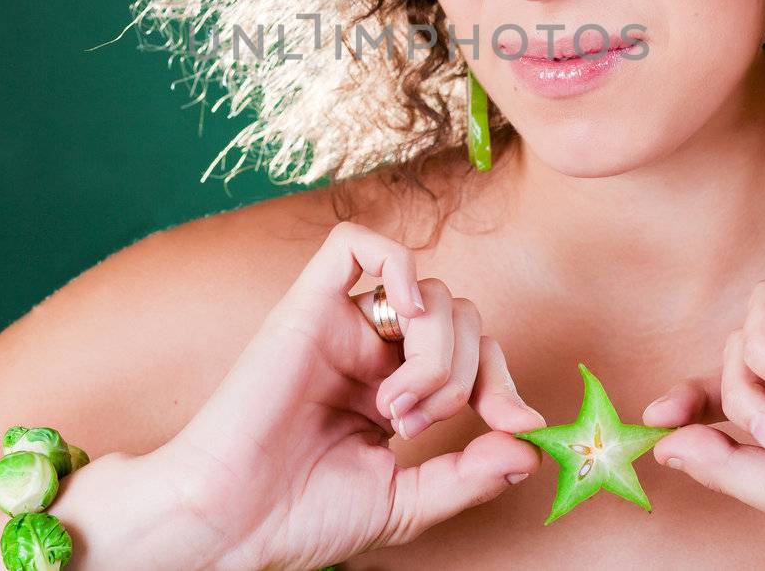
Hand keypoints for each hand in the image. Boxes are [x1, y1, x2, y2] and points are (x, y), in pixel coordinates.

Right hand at [141, 220, 546, 569]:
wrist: (232, 520)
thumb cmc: (301, 515)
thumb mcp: (407, 502)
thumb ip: (470, 474)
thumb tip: (532, 446)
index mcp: (393, 390)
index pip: (474, 353)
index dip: (503, 383)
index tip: (517, 425)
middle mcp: (371, 350)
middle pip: (460, 317)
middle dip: (465, 374)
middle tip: (420, 427)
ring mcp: (340, 325)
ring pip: (427, 291)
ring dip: (435, 354)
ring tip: (393, 408)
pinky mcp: (307, 305)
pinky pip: (354, 244)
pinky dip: (397, 265)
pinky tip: (402, 319)